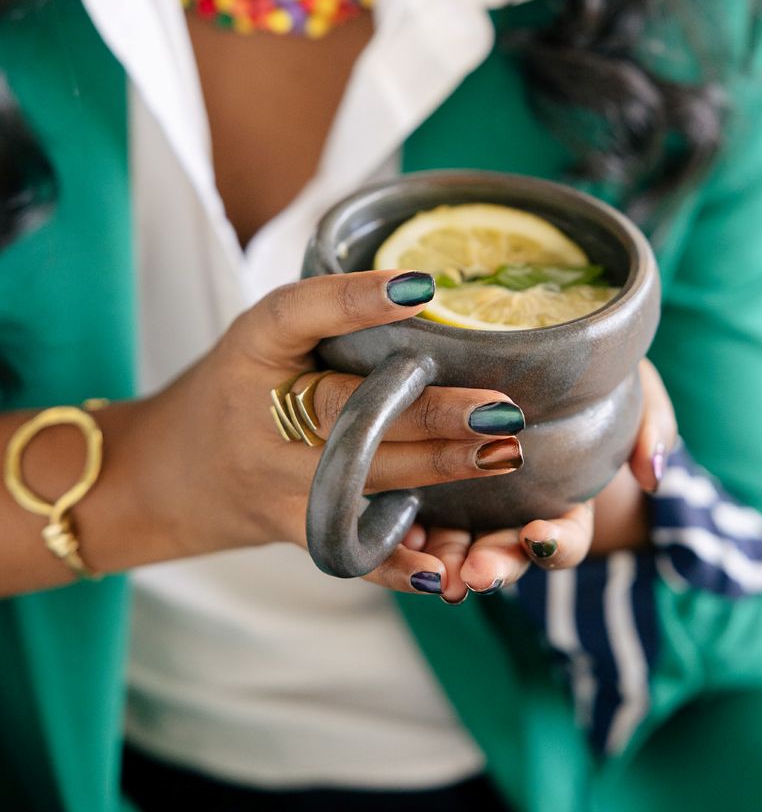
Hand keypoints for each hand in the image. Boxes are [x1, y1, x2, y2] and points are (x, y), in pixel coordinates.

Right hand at [127, 270, 524, 592]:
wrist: (165, 475)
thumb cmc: (237, 386)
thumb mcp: (265, 336)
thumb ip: (330, 317)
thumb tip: (431, 293)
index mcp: (252, 346)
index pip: (298, 313)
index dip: (357, 299)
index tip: (422, 285)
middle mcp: (258, 414)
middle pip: (347, 411)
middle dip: (430, 412)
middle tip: (501, 407)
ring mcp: (272, 480)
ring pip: (362, 478)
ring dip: (439, 470)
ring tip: (503, 453)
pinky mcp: (290, 528)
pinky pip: (347, 547)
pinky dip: (395, 562)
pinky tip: (443, 568)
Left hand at [422, 358, 678, 602]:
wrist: (546, 366)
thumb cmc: (597, 381)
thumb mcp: (635, 389)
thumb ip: (653, 426)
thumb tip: (653, 473)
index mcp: (567, 498)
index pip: (565, 534)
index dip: (555, 542)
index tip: (538, 536)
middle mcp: (516, 509)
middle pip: (506, 550)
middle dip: (493, 565)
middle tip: (474, 575)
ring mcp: (472, 504)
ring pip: (459, 544)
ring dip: (447, 561)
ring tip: (433, 571)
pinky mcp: (430, 483)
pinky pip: (415, 517)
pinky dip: (405, 534)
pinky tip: (392, 531)